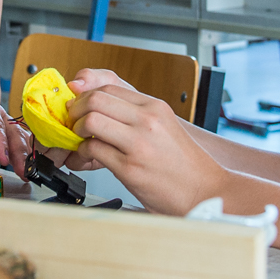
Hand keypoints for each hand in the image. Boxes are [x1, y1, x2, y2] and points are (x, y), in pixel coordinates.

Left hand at [0, 89, 32, 173]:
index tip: (2, 158)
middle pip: (13, 133)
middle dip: (19, 152)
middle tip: (22, 169)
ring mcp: (2, 130)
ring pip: (19, 141)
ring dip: (24, 157)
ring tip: (27, 173)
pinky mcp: (2, 143)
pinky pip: (16, 149)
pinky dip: (23, 159)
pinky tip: (26, 171)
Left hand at [68, 84, 227, 214]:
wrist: (205, 191)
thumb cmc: (184, 165)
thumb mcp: (164, 127)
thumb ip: (135, 116)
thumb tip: (101, 110)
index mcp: (155, 107)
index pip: (109, 87)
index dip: (87, 96)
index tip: (80, 107)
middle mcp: (147, 120)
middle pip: (95, 99)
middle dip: (76, 109)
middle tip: (73, 121)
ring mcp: (138, 144)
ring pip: (90, 121)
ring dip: (78, 131)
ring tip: (82, 139)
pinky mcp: (130, 168)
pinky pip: (93, 150)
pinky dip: (83, 153)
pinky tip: (89, 158)